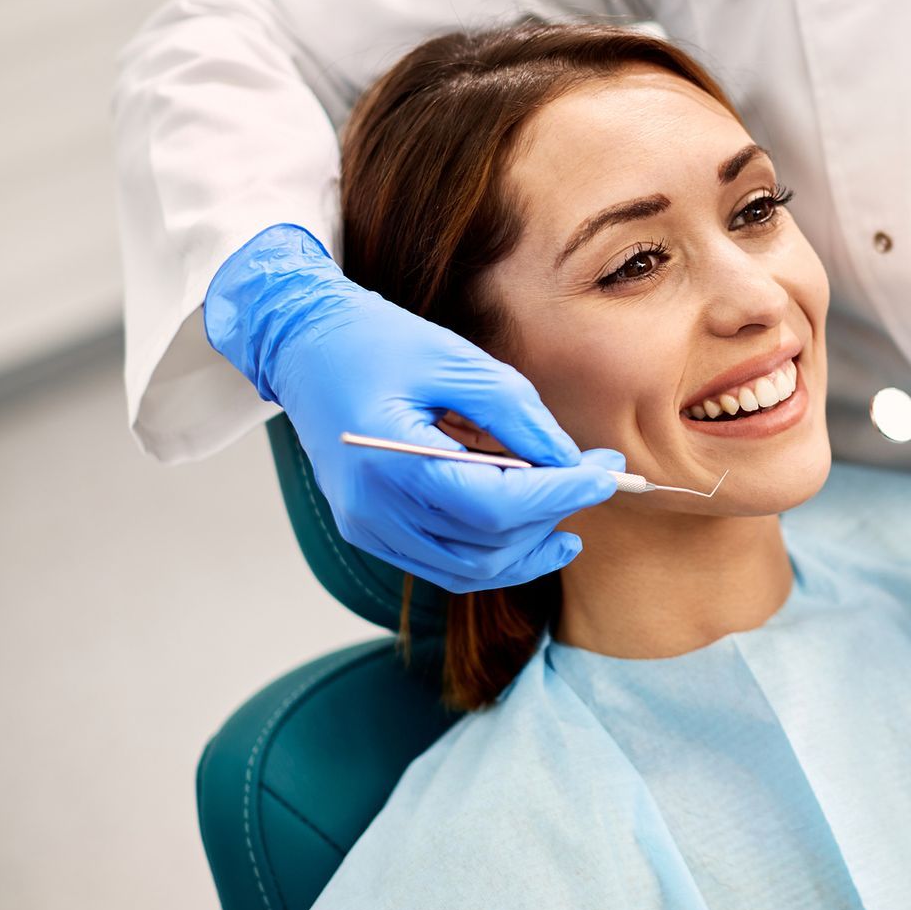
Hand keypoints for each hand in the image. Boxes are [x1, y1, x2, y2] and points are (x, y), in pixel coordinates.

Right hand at [206, 225, 623, 592]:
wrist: (303, 346)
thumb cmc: (375, 341)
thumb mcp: (455, 359)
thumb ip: (517, 414)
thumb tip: (570, 460)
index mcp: (391, 461)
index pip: (496, 505)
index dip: (560, 495)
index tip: (608, 473)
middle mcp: (374, 509)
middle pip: (488, 544)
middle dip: (554, 515)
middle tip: (597, 476)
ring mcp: (368, 527)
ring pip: (470, 568)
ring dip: (529, 546)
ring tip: (571, 508)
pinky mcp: (370, 531)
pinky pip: (444, 564)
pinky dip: (494, 554)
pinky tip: (531, 529)